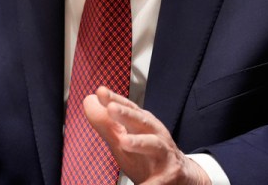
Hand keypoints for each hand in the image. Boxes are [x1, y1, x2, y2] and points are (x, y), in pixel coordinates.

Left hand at [83, 86, 210, 184]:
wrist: (177, 177)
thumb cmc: (146, 156)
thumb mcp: (124, 138)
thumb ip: (106, 122)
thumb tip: (89, 100)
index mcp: (142, 125)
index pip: (128, 108)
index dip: (115, 99)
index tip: (100, 92)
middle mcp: (155, 135)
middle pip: (141, 121)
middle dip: (126, 114)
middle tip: (111, 108)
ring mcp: (163, 154)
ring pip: (153, 145)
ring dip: (139, 142)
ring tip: (124, 142)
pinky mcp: (168, 175)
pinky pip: (158, 180)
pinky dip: (150, 183)